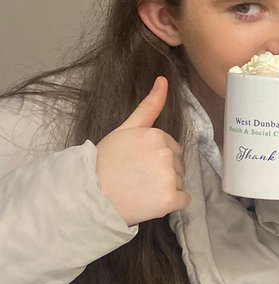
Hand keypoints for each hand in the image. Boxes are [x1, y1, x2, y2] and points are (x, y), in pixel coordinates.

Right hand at [95, 77, 190, 225]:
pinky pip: (184, 200)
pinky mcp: (170, 199)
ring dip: (165, 188)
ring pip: (180, 182)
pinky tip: (151, 201)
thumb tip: (164, 79)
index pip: (171, 148)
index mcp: (158, 135)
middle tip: (136, 177)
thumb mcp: (126, 129)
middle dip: (162, 172)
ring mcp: (169, 177)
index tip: (136, 163)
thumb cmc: (106, 161)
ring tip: (139, 190)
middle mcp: (167, 154)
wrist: (91, 195)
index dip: (154, 158)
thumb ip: (149, 106)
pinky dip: (171, 203)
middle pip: (177, 165)